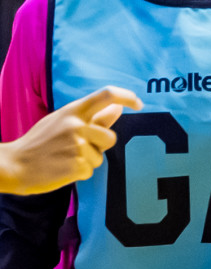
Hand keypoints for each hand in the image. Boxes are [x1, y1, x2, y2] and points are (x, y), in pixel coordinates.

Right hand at [0, 86, 142, 194]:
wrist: (12, 165)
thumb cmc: (39, 142)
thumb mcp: (61, 122)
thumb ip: (91, 116)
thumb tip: (119, 108)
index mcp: (72, 111)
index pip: (106, 95)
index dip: (127, 97)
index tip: (139, 104)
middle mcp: (77, 125)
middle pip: (110, 138)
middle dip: (100, 147)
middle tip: (78, 150)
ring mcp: (77, 146)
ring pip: (99, 157)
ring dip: (87, 161)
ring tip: (64, 159)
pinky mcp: (76, 166)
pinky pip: (89, 171)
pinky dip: (78, 173)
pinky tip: (61, 169)